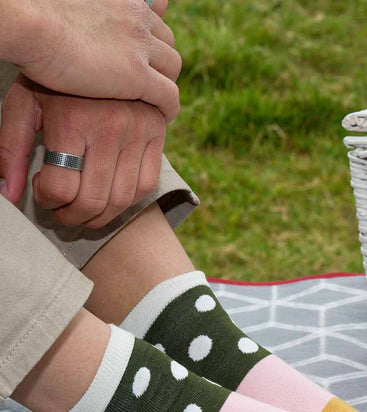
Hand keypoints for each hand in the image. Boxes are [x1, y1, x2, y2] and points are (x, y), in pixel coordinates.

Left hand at [0, 77, 165, 228]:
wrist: (95, 47)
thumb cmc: (51, 81)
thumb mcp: (24, 106)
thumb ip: (11, 151)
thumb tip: (8, 195)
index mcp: (72, 119)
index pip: (61, 188)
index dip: (47, 200)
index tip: (42, 193)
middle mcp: (110, 126)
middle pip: (92, 200)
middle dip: (73, 217)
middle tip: (63, 213)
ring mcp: (138, 131)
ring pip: (122, 200)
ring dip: (101, 216)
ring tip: (84, 208)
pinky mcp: (158, 133)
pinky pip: (146, 185)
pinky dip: (128, 200)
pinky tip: (110, 192)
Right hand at [8, 0, 180, 121]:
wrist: (27, 22)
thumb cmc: (33, 13)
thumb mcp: (69, 5)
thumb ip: (87, 11)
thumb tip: (83, 26)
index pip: (152, 21)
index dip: (151, 43)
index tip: (145, 59)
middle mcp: (136, 17)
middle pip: (167, 44)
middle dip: (162, 65)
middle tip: (151, 84)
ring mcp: (139, 45)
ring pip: (172, 69)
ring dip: (167, 85)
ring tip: (156, 103)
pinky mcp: (137, 74)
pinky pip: (169, 95)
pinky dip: (169, 108)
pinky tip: (162, 117)